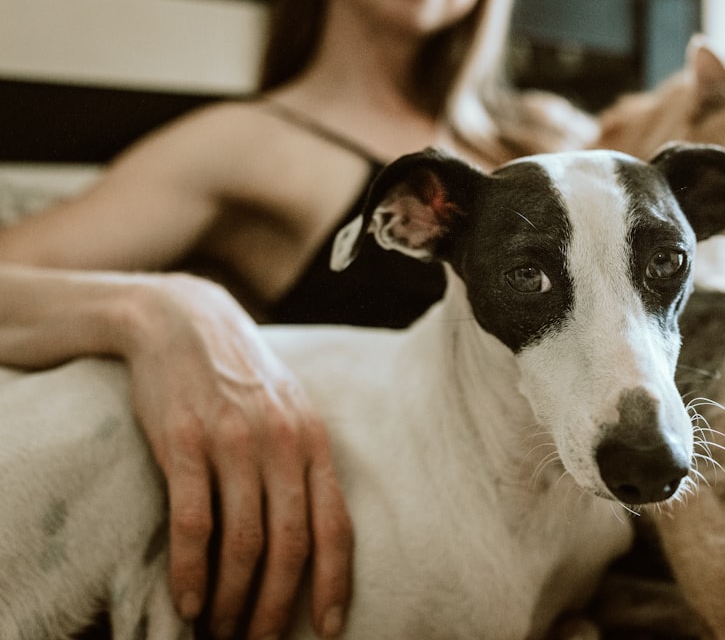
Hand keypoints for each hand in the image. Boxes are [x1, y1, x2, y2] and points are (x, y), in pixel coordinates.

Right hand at [124, 274, 352, 638]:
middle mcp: (281, 443)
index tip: (329, 627)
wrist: (184, 321)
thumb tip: (315, 536)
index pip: (335, 525)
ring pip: (243, 543)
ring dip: (234, 600)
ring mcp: (233, 442)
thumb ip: (304, 465)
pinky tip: (189, 601)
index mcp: (314, 440)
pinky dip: (192, 571)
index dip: (334, 582)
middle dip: (278, 606)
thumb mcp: (290, 411)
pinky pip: (193, 523)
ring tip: (222, 632)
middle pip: (289, 545)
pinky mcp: (184, 442)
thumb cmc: (242, 378)